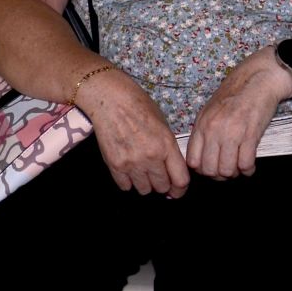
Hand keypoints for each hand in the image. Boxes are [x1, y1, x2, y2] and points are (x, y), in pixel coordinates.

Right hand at [81, 70, 189, 197]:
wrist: (111, 100)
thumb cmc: (139, 107)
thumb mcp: (163, 125)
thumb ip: (169, 149)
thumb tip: (172, 171)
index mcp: (167, 145)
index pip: (180, 180)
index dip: (181, 189)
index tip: (177, 190)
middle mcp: (151, 157)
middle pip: (162, 188)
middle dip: (163, 185)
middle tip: (158, 177)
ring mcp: (132, 163)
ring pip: (144, 190)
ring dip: (145, 184)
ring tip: (142, 171)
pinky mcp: (115, 165)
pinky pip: (125, 186)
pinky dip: (128, 181)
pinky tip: (129, 169)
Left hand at [186, 52, 291, 179]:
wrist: (258, 79)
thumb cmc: (235, 94)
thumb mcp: (210, 110)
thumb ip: (204, 132)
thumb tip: (201, 156)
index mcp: (202, 124)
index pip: (193, 161)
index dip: (202, 169)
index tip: (211, 167)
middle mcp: (214, 130)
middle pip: (210, 170)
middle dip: (219, 175)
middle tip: (227, 170)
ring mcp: (232, 133)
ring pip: (227, 170)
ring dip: (234, 173)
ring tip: (239, 167)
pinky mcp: (250, 135)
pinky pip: (246, 164)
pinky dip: (248, 169)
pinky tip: (249, 165)